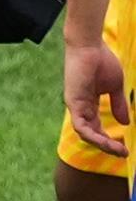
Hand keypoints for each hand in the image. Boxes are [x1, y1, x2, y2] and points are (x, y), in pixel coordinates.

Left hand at [64, 40, 129, 156]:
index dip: (109, 140)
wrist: (90, 47)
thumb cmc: (101, 62)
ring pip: (86, 134)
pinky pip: (81, 125)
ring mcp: (75, 106)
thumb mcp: (115, 87)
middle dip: (107, 146)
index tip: (124, 148)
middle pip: (91, 135)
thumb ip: (118, 104)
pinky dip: (92, 135)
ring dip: (101, 144)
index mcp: (89, 105)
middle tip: (122, 153)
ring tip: (117, 150)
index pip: (97, 129)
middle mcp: (80, 109)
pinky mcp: (73, 103)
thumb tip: (126, 122)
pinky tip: (105, 141)